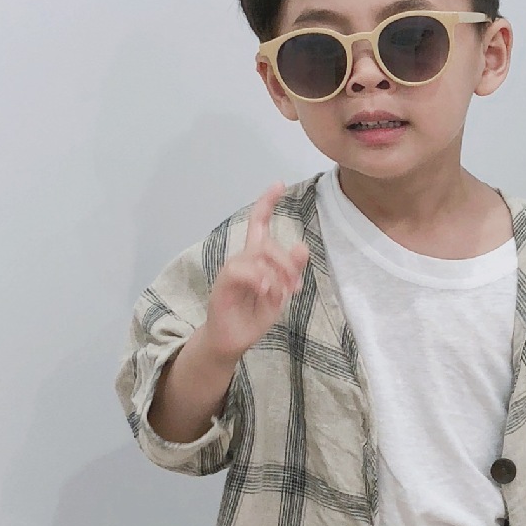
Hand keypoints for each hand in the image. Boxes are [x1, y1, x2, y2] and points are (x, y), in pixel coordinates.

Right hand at [203, 183, 309, 362]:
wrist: (233, 341)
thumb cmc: (254, 314)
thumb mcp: (281, 291)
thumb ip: (291, 270)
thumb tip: (302, 246)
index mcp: (256, 259)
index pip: (259, 223)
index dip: (267, 202)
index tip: (279, 184)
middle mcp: (242, 260)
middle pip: (266, 243)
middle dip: (287, 262)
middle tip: (295, 287)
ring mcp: (232, 272)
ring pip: (257, 256)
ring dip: (276, 274)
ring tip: (281, 294)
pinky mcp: (223, 285)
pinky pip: (240, 270)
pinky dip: (258, 279)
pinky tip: (265, 291)